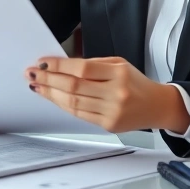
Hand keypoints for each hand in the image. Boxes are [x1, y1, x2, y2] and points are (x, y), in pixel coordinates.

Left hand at [26, 56, 181, 132]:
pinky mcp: (108, 125)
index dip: (59, 65)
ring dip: (51, 94)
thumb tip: (62, 66)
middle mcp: (116, 93)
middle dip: (49, 80)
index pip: (83, 68)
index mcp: (119, 73)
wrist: (157, 106)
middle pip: (74, 87)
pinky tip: (53, 98)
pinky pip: (79, 114)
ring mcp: (112, 111)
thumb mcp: (119, 64)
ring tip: (37, 86)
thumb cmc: (135, 82)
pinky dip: (63, 105)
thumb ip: (93, 65)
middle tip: (32, 74)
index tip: (42, 62)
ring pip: (73, 103)